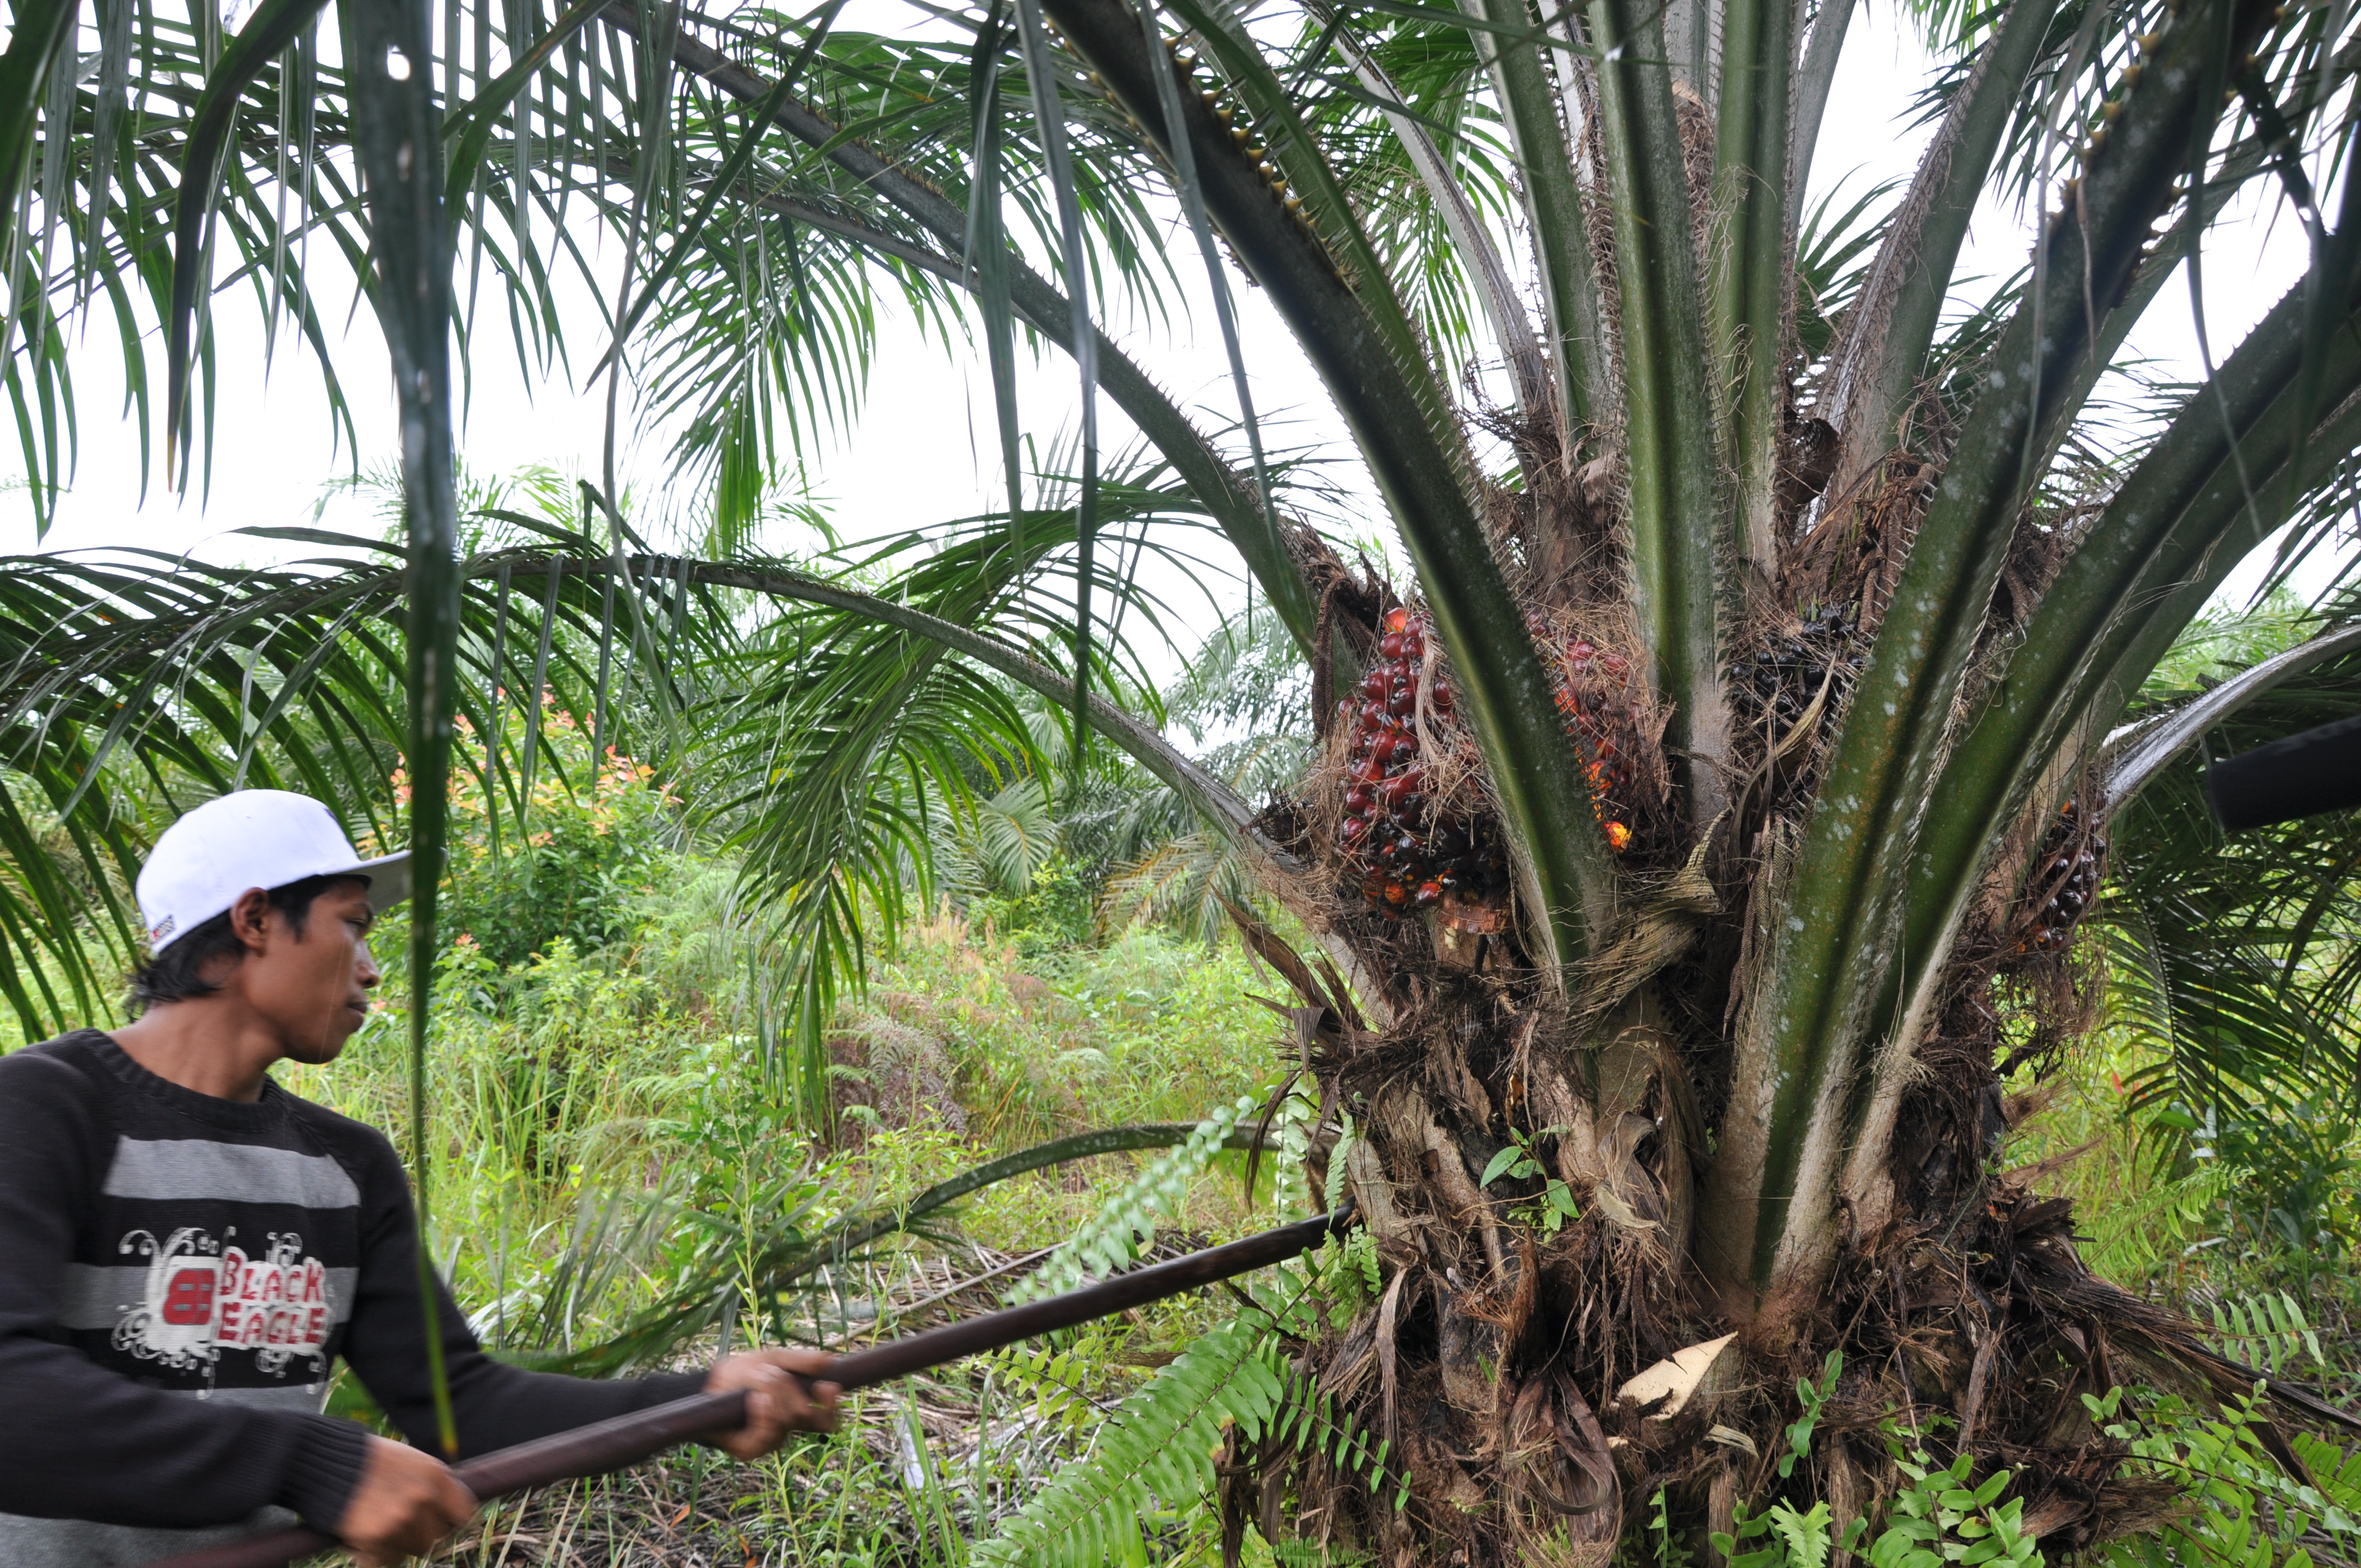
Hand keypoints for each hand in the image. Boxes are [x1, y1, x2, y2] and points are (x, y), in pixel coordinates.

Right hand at [335, 1435, 476, 1567]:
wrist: (325, 1463)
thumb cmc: (369, 1461)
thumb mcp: (411, 1462)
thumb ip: (431, 1486)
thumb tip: (447, 1512)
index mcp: (436, 1476)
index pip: (463, 1515)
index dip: (449, 1522)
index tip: (439, 1524)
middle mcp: (423, 1499)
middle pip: (436, 1538)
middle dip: (419, 1535)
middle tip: (399, 1525)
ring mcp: (400, 1520)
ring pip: (410, 1551)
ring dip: (396, 1546)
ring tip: (378, 1528)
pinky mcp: (375, 1538)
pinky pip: (384, 1562)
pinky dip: (373, 1557)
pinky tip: (364, 1540)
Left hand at [703, 1347, 840, 1457]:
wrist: (711, 1381)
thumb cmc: (743, 1372)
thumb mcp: (774, 1358)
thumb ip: (800, 1360)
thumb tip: (829, 1360)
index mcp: (797, 1410)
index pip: (825, 1419)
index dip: (831, 1407)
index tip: (827, 1386)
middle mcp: (786, 1428)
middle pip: (805, 1414)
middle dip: (789, 1389)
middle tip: (773, 1373)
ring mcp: (768, 1440)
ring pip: (785, 1422)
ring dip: (772, 1394)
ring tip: (756, 1379)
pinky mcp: (749, 1450)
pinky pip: (765, 1436)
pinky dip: (763, 1414)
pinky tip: (756, 1398)